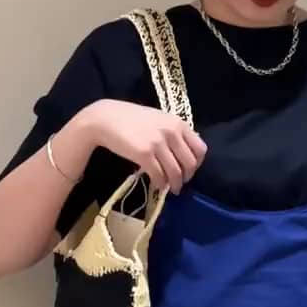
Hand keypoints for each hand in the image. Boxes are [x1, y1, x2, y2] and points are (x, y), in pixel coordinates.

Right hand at [81, 99, 206, 193]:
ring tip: (170, 188)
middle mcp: (171, 132)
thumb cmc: (131, 119)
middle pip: (190, 164)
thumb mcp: (159, 119)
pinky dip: (160, 184)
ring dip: (174, 184)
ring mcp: (158, 143)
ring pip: (176, 172)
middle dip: (186, 178)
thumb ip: (173, 132)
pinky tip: (157, 185)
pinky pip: (159, 175)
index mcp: (178, 123)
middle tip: (179, 183)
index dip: (197, 164)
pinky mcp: (145, 154)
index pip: (200, 149)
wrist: (106, 119)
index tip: (189, 170)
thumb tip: (185, 151)